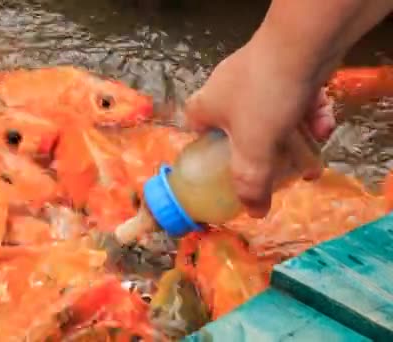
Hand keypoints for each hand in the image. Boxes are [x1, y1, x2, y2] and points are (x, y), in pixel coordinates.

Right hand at [184, 42, 335, 217]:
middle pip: (242, 129)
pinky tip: (322, 123)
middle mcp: (227, 89)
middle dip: (268, 151)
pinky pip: (294, 97)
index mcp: (207, 106)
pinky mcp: (285, 65)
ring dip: (295, 137)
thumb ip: (251, 183)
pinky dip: (308, 113)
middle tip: (283, 168)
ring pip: (274, 114)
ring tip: (314, 153)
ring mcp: (257, 75)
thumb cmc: (263, 99)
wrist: (301, 46)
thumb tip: (254, 213)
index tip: (229, 168)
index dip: (211, 152)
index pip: (197, 131)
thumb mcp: (253, 150)